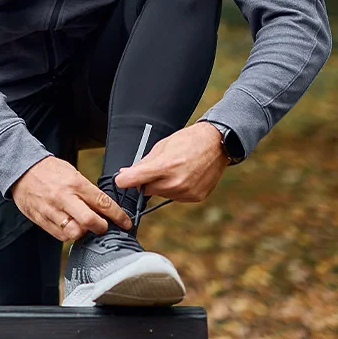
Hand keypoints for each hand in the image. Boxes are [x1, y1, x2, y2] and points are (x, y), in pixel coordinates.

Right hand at [10, 156, 132, 242]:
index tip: (125, 222)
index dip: (117, 215)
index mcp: (75, 183)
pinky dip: (68, 235)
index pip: (102, 202)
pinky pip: (59, 235)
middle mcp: (64, 198)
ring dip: (84, 233)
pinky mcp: (41, 219)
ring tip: (86, 228)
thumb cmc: (50, 170)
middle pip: (89, 220)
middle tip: (104, 227)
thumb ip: (86, 190)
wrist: (22, 170)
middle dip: (102, 227)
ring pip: (74, 232)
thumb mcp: (72, 173)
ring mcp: (51, 210)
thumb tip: (102, 206)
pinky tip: (71, 229)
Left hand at [114, 122, 228, 202]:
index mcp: (165, 166)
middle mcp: (175, 182)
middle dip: (147, 181)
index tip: (121, 180)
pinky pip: (176, 197)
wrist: (216, 143)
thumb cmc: (188, 140)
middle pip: (147, 190)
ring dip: (162, 185)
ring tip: (175, 169)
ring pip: (162, 194)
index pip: (134, 180)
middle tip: (157, 168)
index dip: (124, 181)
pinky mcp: (195, 197)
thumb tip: (125, 174)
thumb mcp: (162, 146)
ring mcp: (186, 192)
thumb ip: (143, 163)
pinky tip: (184, 175)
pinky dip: (176, 189)